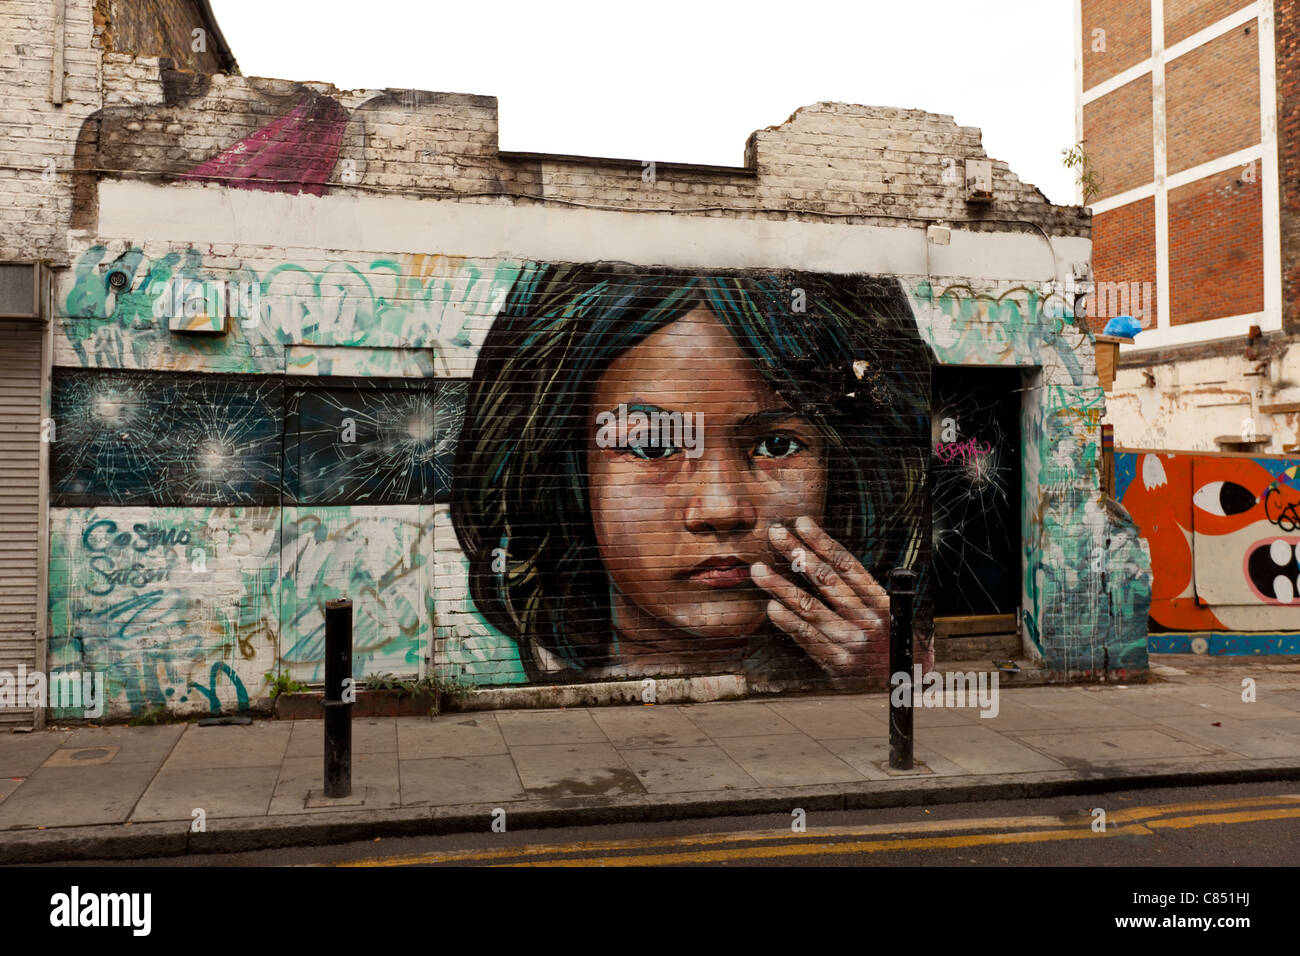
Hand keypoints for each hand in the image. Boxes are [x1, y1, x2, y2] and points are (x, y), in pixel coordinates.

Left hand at [751, 515, 890, 684]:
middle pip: (826, 580)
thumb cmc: (895, 642)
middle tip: (775, 534)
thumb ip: (866, 592)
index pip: (848, 565)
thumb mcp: (894, 614)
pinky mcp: (837, 665)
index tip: (802, 522)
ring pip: (810, 609)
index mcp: (883, 602)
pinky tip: (771, 607)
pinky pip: (808, 639)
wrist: (908, 687)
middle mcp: (867, 620)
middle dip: (797, 553)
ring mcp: (851, 643)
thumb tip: (828, 557)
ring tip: (758, 570)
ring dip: (781, 587)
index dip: (823, 542)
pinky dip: (789, 622)